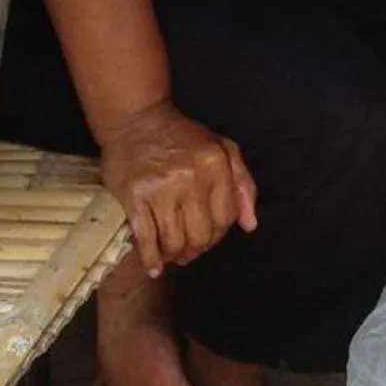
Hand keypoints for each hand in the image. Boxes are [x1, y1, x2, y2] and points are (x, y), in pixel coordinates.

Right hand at [99, 102, 257, 276]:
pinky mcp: (135, 197)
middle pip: (200, 236)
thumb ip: (242, 184)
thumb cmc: (181, 137)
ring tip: (171, 252)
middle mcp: (190, 176)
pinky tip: (153, 265)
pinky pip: (146, 240)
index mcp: (215, 163)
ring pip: (174, 243)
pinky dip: (151, 260)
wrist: (137, 120)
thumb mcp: (221, 148)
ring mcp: (161, 188)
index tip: (207, 236)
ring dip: (174, 255)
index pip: (225, 219)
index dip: (218, 235)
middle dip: (195, 249)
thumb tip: (250, 224)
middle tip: (188, 249)